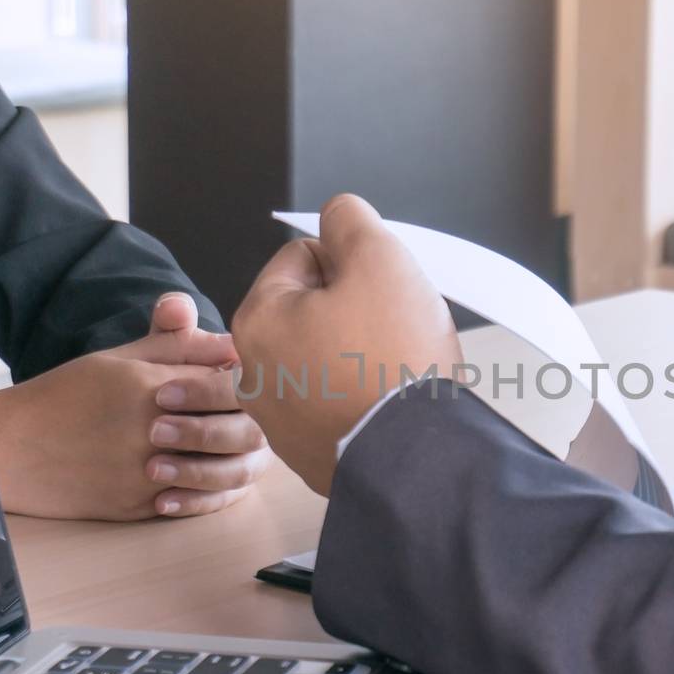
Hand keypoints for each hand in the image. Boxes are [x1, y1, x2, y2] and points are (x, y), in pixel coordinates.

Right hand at [0, 293, 270, 520]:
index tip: (251, 381)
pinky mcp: (135, 507)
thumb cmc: (64, 396)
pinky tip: (202, 474)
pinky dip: (204, 489)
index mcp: (152, 387)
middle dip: (251, 423)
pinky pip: (189, 502)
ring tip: (230, 445)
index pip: (230, 385)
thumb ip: (176, 348)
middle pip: (234, 431)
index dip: (249, 383)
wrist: (10, 448)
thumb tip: (229, 343)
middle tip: (254, 417)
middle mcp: (152, 432)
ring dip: (230, 458)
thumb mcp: (118, 359)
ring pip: (217, 470)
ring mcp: (144, 474)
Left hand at [232, 194, 461, 494]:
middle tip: (390, 332)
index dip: (352, 265)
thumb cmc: (396, 359)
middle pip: (312, 309)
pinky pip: (336, 403)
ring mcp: (279, 420)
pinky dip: (361, 397)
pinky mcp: (308, 454)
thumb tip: (337, 215)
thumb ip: (350, 220)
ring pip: (325, 356)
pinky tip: (385, 405)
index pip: (303, 257)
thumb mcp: (379, 258)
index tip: (379, 295)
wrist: (420, 458)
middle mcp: (254, 372)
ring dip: (358, 353)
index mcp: (257, 319)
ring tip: (391, 371)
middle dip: (353, 311)